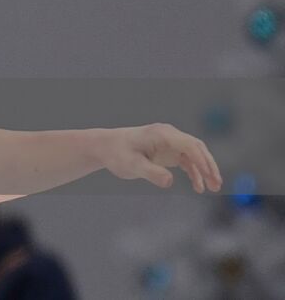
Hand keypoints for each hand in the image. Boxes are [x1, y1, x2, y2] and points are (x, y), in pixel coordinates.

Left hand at [99, 123, 221, 192]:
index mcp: (162, 134)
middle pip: (197, 148)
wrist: (105, 147)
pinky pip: (187, 161)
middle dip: (209, 165)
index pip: (189, 144)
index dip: (201, 160)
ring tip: (213, 188)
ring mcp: (170, 143)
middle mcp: (169, 135)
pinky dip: (194, 173)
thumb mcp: (132, 165)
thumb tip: (170, 181)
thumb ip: (151, 173)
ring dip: (205, 170)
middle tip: (217, 184)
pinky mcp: (168, 151)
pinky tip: (198, 187)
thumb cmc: (117, 154)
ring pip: (195, 155)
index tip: (209, 177)